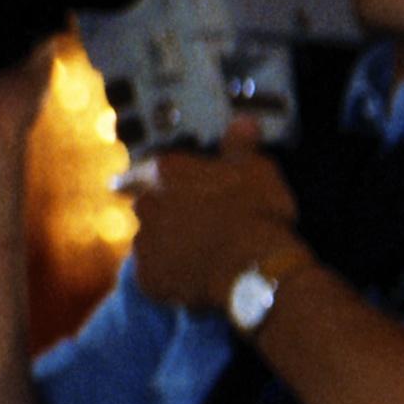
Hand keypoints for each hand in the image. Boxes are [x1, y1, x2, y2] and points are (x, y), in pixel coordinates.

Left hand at [126, 123, 309, 315]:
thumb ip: (242, 146)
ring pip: (151, 242)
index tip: (168, 189)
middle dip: (166, 214)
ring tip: (201, 255)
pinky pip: (156, 277)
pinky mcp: (148, 279)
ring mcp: (144, 244)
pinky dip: (171, 278)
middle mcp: (146, 205)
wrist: (253, 267)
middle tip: (197, 225)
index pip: (145, 171)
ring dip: (168, 246)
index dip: (159, 181)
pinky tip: (196, 279)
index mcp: (166, 172)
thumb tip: (242, 123)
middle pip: (148, 207)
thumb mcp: (259, 170)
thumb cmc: (257, 211)